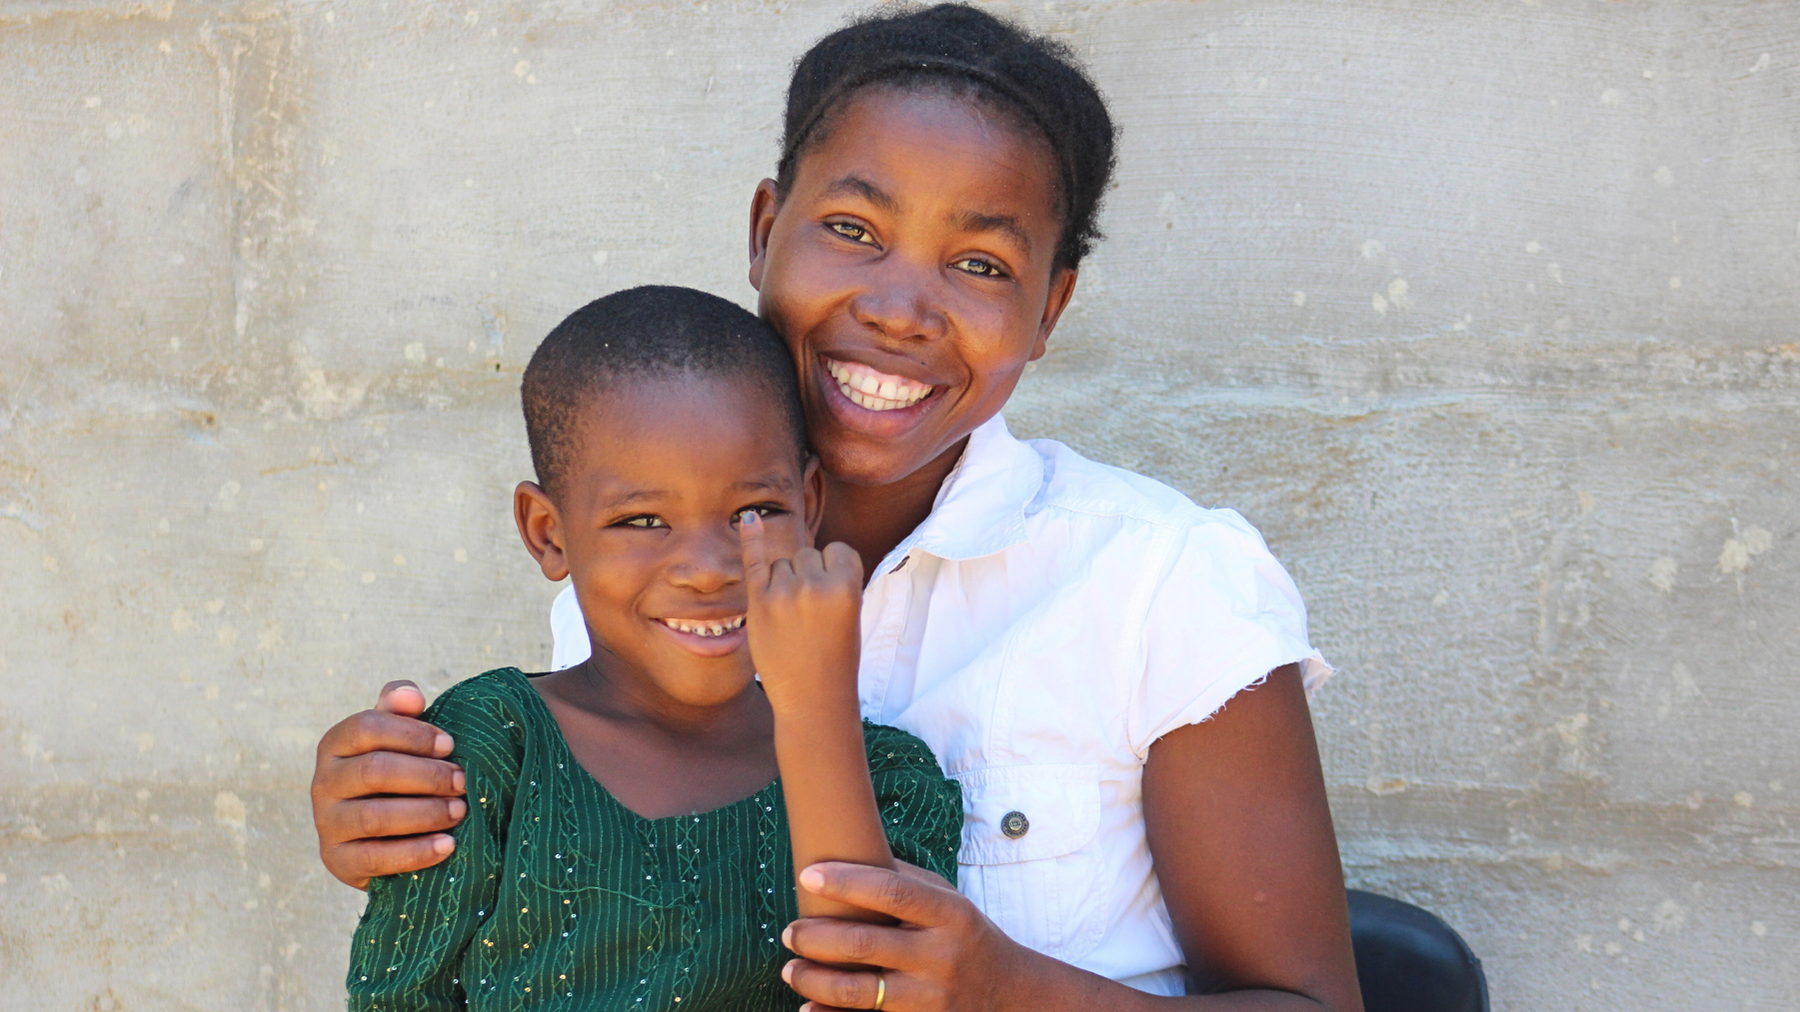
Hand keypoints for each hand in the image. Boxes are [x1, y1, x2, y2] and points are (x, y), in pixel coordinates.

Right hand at [310, 680, 467, 888]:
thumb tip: (410, 694)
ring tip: (460, 810)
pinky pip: (376, 858)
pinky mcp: (338, 860)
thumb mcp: (396, 738)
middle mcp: (323, 782)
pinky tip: (448, 845)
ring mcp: (327, 824)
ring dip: (426, 813)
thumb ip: (401, 710)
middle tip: (462, 781)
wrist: (380, 833)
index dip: (412, 734)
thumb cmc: (396, 774)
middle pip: (374, 771)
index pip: (367, 727)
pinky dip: (416, 852)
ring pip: (375, 817)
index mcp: (335, 744)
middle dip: (427, 775)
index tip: (450, 744)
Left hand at [739, 511, 862, 712]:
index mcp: (846, 584)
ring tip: (792, 619)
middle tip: (811, 616)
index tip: (832, 599)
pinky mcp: (759, 603)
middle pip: (806, 555)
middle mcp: (814, 583)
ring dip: (784, 582)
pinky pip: (754, 561)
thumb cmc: (835, 656)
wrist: (814, 696)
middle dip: (807, 577)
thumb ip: (829, 578)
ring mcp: (783, 591)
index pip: (837, 550)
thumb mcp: (849, 612)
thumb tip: (802, 550)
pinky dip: (751, 539)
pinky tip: (749, 519)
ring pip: (781, 563)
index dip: (833, 571)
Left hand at [780, 862, 1029, 1011]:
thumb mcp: (950, 901)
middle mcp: (942, 956)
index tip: (807, 875)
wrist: (1009, 994)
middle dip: (816, 937)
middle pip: (866, 945)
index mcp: (950, 914)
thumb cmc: (966, 936)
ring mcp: (933, 998)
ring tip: (790, 969)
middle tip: (788, 931)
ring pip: (860, 992)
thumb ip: (906, 880)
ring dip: (815, 980)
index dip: (846, 882)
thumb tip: (848, 850)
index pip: (893, 891)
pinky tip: (808, 1008)